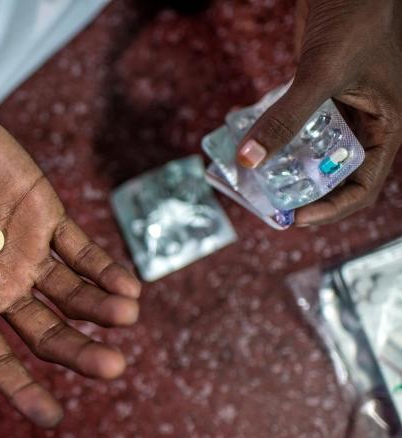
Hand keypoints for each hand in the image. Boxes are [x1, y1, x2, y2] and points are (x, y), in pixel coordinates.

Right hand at [0, 81, 141, 426]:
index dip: (24, 390)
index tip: (54, 417)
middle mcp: (0, 284)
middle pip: (47, 333)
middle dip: (80, 352)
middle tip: (113, 368)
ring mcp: (26, 250)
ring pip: (72, 294)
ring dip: (101, 309)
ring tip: (127, 315)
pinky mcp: (46, 216)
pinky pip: (82, 250)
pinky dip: (105, 269)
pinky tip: (128, 286)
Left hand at [235, 0, 401, 224]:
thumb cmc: (357, 19)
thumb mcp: (322, 74)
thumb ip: (286, 117)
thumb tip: (249, 159)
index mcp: (386, 128)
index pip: (363, 187)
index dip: (330, 209)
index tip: (294, 219)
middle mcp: (364, 125)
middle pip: (334, 175)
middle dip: (303, 193)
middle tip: (267, 205)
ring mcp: (340, 111)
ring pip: (312, 152)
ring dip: (285, 167)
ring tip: (254, 181)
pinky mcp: (318, 95)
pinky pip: (297, 127)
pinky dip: (276, 137)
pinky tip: (251, 144)